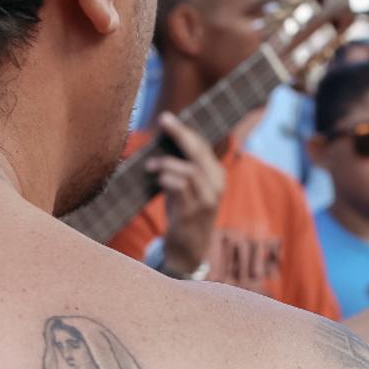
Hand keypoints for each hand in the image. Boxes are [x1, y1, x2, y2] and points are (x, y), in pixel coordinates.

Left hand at [152, 111, 224, 276]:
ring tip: (150, 165)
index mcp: (217, 175)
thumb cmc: (184, 213)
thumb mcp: (186, 187)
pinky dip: (166, 179)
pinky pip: (180, 187)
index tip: (166, 118)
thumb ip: (181, 167)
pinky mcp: (195, 211)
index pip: (202, 146)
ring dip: (166, 163)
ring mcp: (207, 199)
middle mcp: (216, 185)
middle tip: (163, 121)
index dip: (184, 130)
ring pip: (189, 169)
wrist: (188, 249)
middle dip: (179, 133)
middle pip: (199, 151)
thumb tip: (162, 141)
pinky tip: (158, 180)